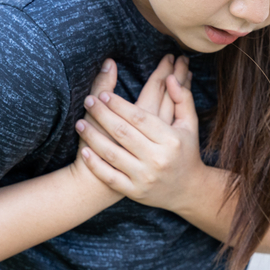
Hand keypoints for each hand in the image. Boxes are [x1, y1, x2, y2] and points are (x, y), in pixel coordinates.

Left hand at [75, 56, 203, 212]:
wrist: (189, 190)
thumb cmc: (186, 151)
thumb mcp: (189, 125)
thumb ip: (182, 98)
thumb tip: (170, 77)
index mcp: (171, 140)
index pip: (140, 118)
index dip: (119, 105)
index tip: (104, 95)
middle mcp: (158, 158)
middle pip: (123, 132)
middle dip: (102, 115)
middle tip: (88, 101)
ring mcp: (145, 177)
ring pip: (112, 154)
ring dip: (93, 136)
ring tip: (79, 122)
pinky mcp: (135, 191)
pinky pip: (110, 177)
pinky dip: (95, 164)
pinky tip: (84, 150)